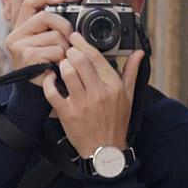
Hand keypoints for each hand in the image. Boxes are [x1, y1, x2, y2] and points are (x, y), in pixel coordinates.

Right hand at [5, 0, 72, 84]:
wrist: (32, 95)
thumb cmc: (41, 69)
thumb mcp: (42, 45)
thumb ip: (47, 29)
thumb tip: (63, 10)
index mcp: (19, 29)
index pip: (30, 3)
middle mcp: (15, 36)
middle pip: (47, 16)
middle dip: (65, 28)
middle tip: (69, 41)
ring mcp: (20, 46)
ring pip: (56, 36)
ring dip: (65, 49)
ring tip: (59, 60)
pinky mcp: (28, 56)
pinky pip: (56, 50)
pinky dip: (62, 59)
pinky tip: (55, 67)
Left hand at [43, 32, 144, 156]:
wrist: (105, 151)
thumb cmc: (116, 122)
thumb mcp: (128, 97)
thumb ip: (132, 73)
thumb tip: (139, 53)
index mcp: (113, 86)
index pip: (96, 56)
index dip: (82, 43)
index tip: (75, 37)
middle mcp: (98, 93)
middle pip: (79, 60)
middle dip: (70, 51)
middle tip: (67, 52)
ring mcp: (82, 104)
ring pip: (67, 72)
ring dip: (61, 64)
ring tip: (61, 65)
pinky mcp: (67, 114)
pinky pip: (52, 92)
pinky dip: (48, 82)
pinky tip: (50, 78)